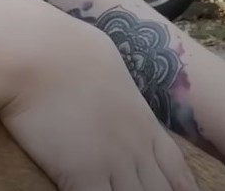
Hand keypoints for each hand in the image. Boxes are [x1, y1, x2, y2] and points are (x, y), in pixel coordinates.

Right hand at [0, 16, 200, 190]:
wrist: (41, 52)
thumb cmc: (71, 48)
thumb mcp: (111, 66)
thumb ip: (121, 91)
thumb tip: (115, 88)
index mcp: (144, 121)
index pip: (176, 168)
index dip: (183, 189)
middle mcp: (134, 146)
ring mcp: (111, 163)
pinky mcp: (82, 175)